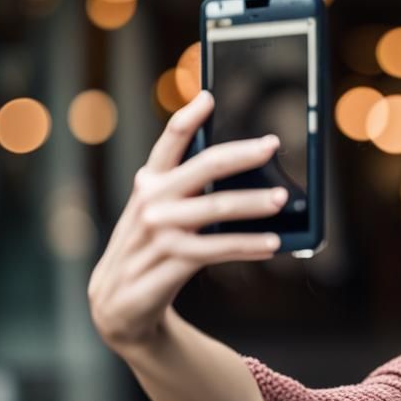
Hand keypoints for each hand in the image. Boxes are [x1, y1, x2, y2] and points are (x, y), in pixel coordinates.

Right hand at [87, 89, 286, 349]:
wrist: (120, 304)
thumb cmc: (152, 250)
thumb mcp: (161, 214)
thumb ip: (189, 191)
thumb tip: (245, 173)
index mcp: (149, 183)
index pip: (169, 141)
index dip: (189, 117)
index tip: (210, 97)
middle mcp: (151, 202)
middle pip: (203, 167)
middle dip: (241, 153)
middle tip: (272, 144)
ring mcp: (158, 233)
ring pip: (215, 209)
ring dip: (253, 203)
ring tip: (281, 200)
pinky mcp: (168, 264)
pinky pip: (217, 250)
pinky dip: (248, 246)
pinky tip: (272, 244)